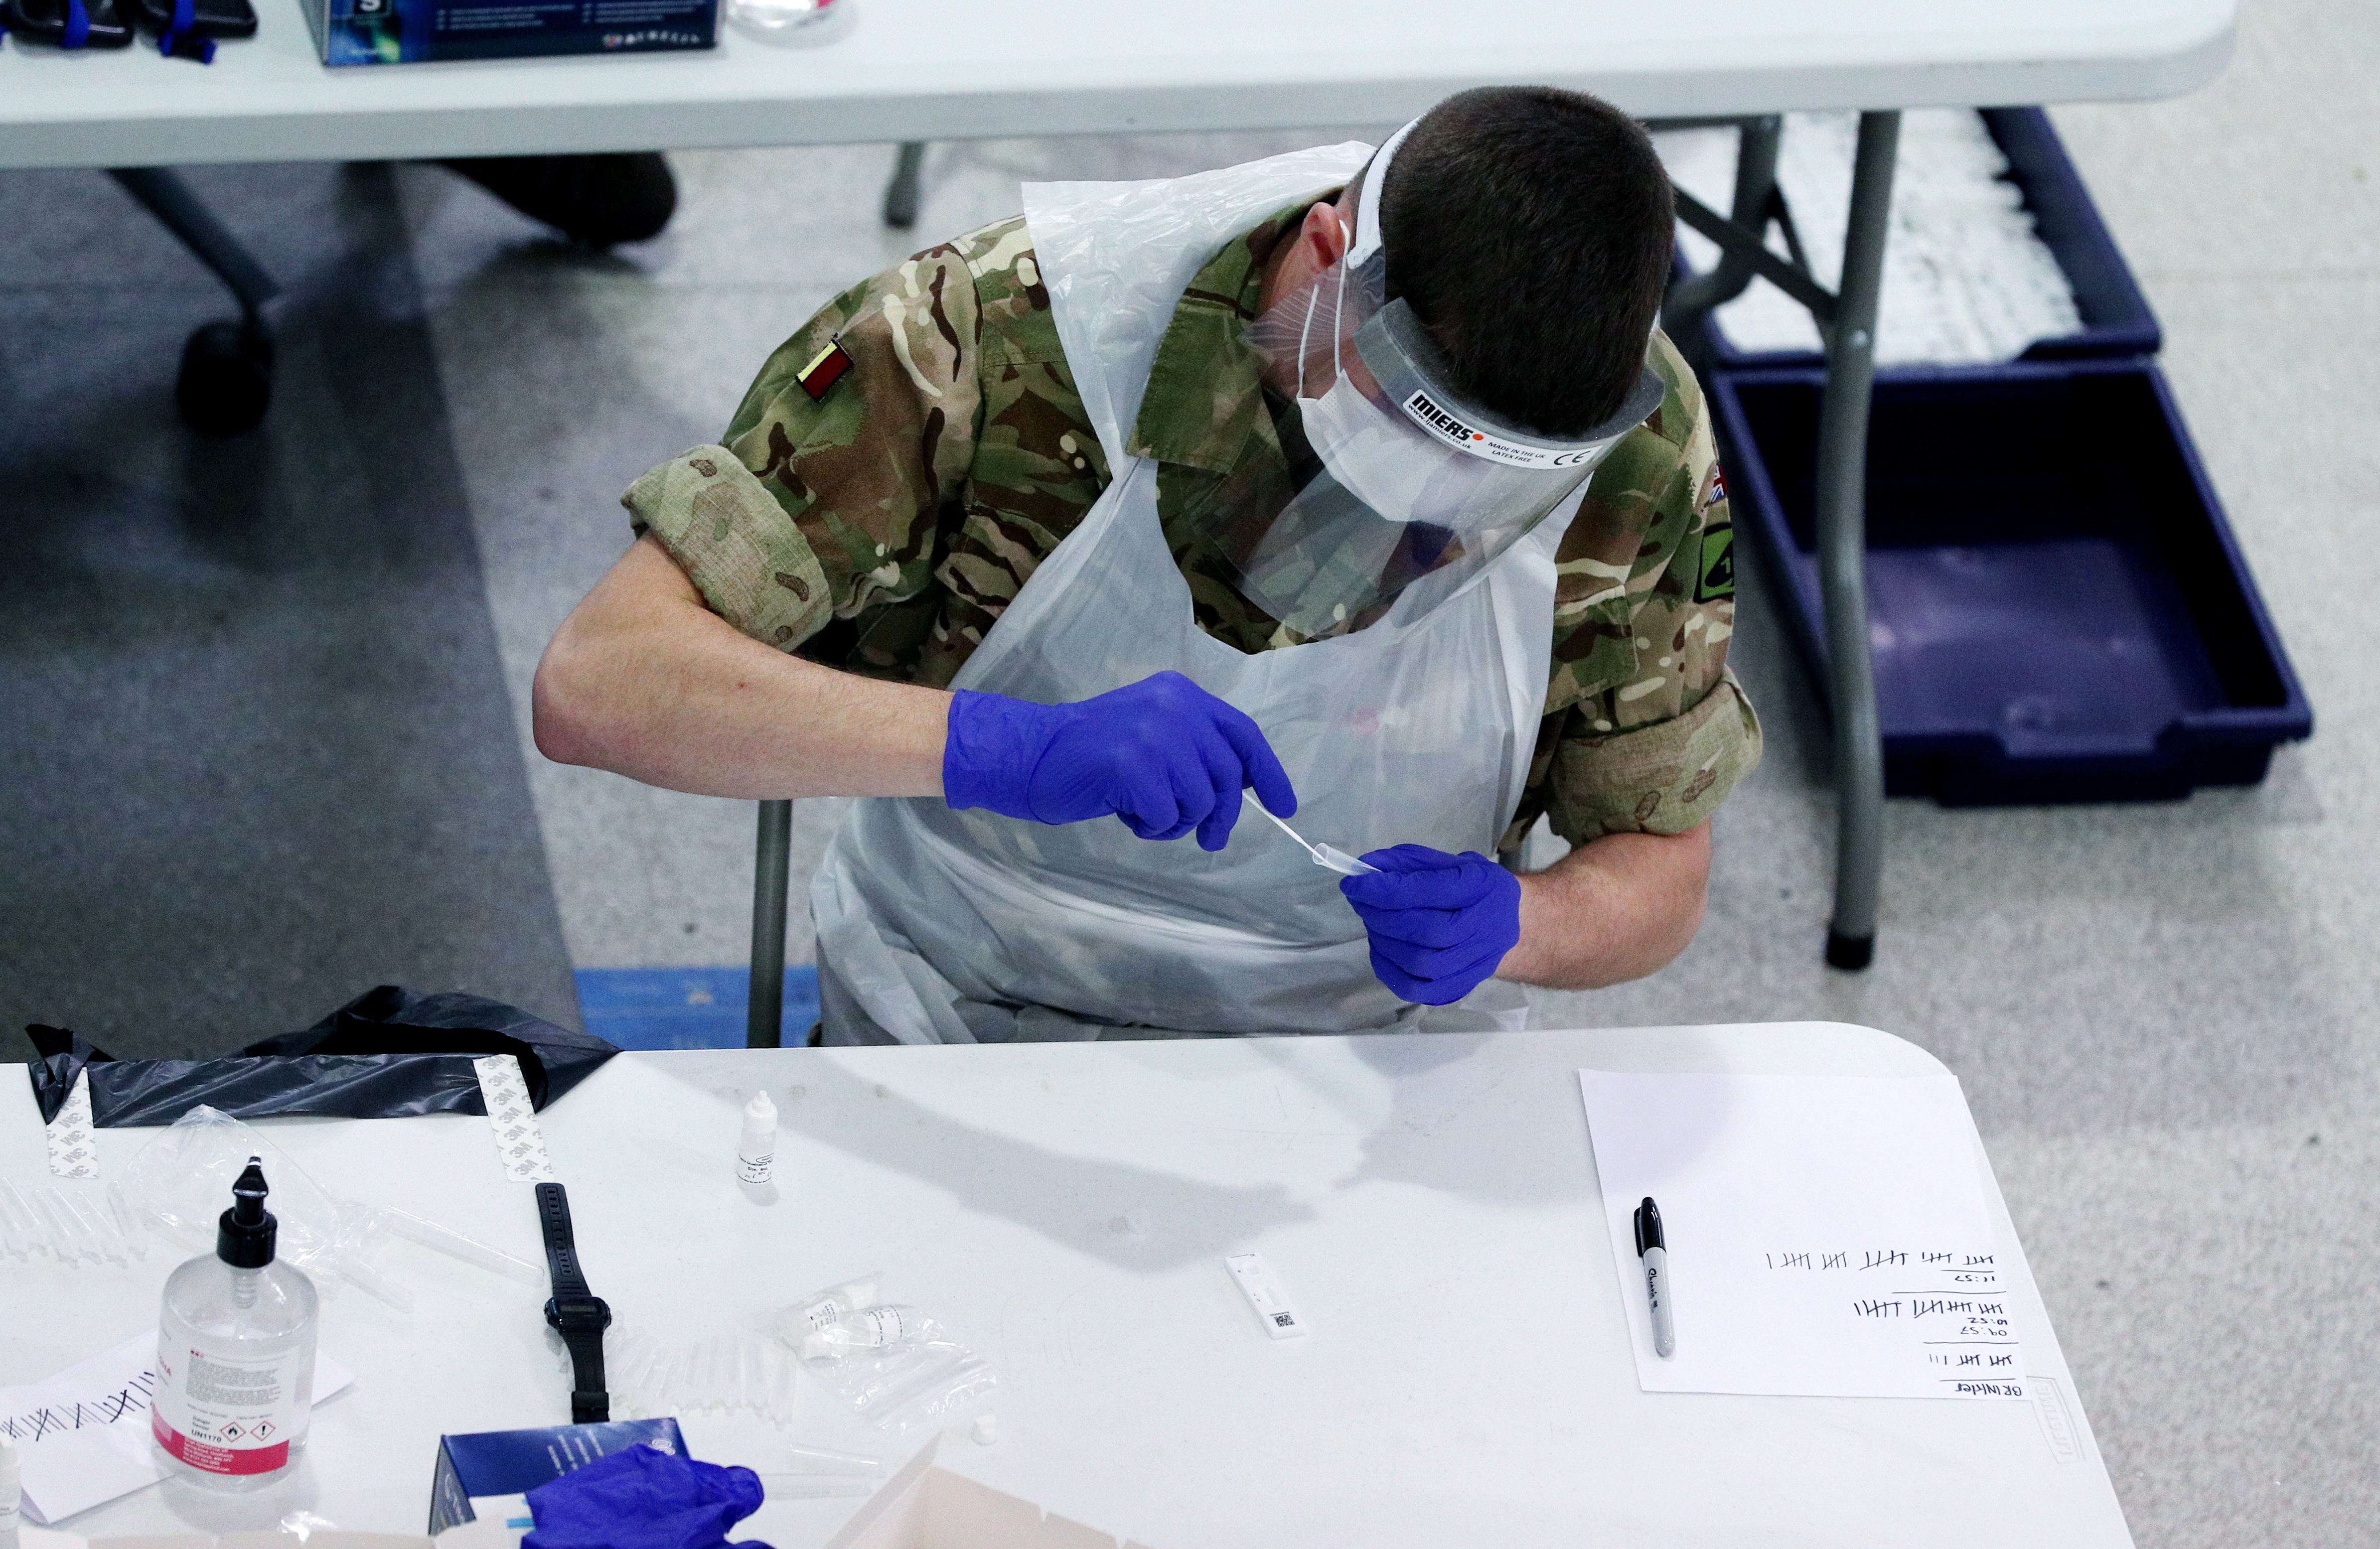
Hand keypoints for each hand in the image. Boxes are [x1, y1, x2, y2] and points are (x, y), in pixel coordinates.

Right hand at [943, 671, 1295, 850]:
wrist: (1032, 755)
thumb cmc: (1093, 755)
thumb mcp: (1152, 734)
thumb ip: (1195, 749)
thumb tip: (1244, 786)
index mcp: (1181, 694)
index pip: (1242, 734)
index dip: (1267, 773)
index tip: (1283, 805)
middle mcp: (1173, 706)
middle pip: (1226, 776)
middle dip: (1222, 815)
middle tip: (1209, 839)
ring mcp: (1153, 734)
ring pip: (1200, 800)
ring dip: (1177, 821)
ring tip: (1145, 812)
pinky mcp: (1133, 765)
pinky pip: (1168, 816)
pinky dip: (1151, 827)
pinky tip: (1126, 813)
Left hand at [1341, 844, 1522, 1004]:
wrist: (1510, 918)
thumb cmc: (1472, 885)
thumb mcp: (1447, 861)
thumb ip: (1407, 862)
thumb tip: (1366, 865)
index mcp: (1484, 886)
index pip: (1429, 890)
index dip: (1385, 889)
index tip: (1353, 883)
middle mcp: (1488, 926)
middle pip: (1427, 930)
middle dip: (1382, 916)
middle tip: (1360, 902)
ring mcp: (1479, 961)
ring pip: (1423, 963)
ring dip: (1384, 943)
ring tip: (1373, 924)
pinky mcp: (1465, 985)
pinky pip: (1420, 990)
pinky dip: (1390, 972)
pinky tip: (1381, 951)